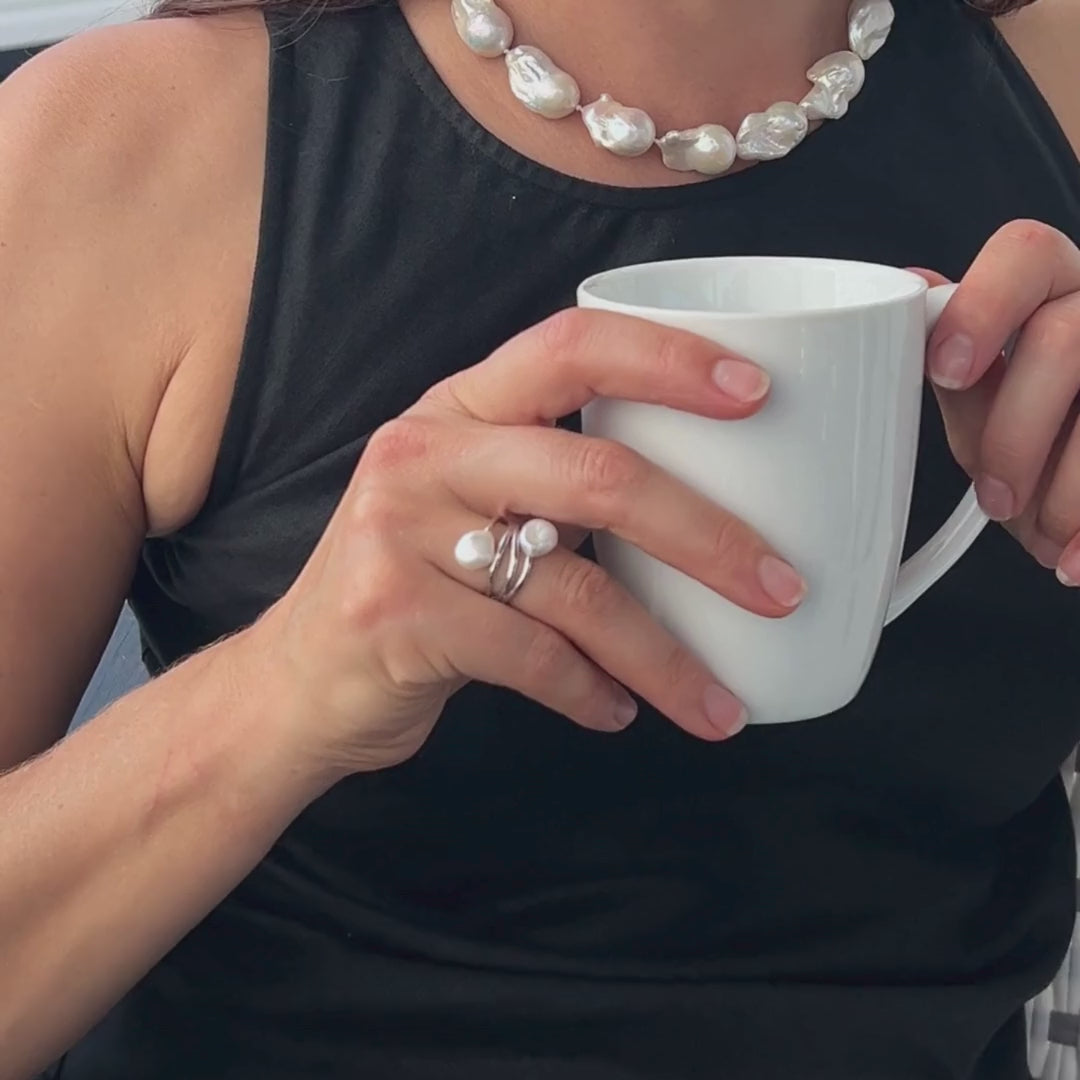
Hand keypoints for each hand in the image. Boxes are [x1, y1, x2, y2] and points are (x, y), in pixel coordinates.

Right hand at [248, 309, 805, 774]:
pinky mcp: (394, 615)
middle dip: (707, 538)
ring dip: (665, 654)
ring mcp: (401, 531)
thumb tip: (710, 514)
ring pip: (575, 588)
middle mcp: (426, 452)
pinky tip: (616, 711)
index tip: (758, 393)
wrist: (295, 681)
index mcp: (458, 408)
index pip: (571, 345)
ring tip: (718, 702)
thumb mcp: (471, 509)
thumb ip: (558, 491)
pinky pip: (530, 656)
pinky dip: (590, 692)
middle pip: (597, 475)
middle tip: (781, 588)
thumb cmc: (416, 586)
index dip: (669, 360)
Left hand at [919, 220, 1079, 582]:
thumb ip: (953, 364)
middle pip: (1065, 340)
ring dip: (1065, 493)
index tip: (945, 368)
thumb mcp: (989, 395)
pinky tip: (1072, 563)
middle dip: (1016, 435)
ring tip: (1038, 535)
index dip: (983, 307)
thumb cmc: (1040, 423)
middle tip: (993, 497)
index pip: (1026, 253)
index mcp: (1054, 288)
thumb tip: (898, 317)